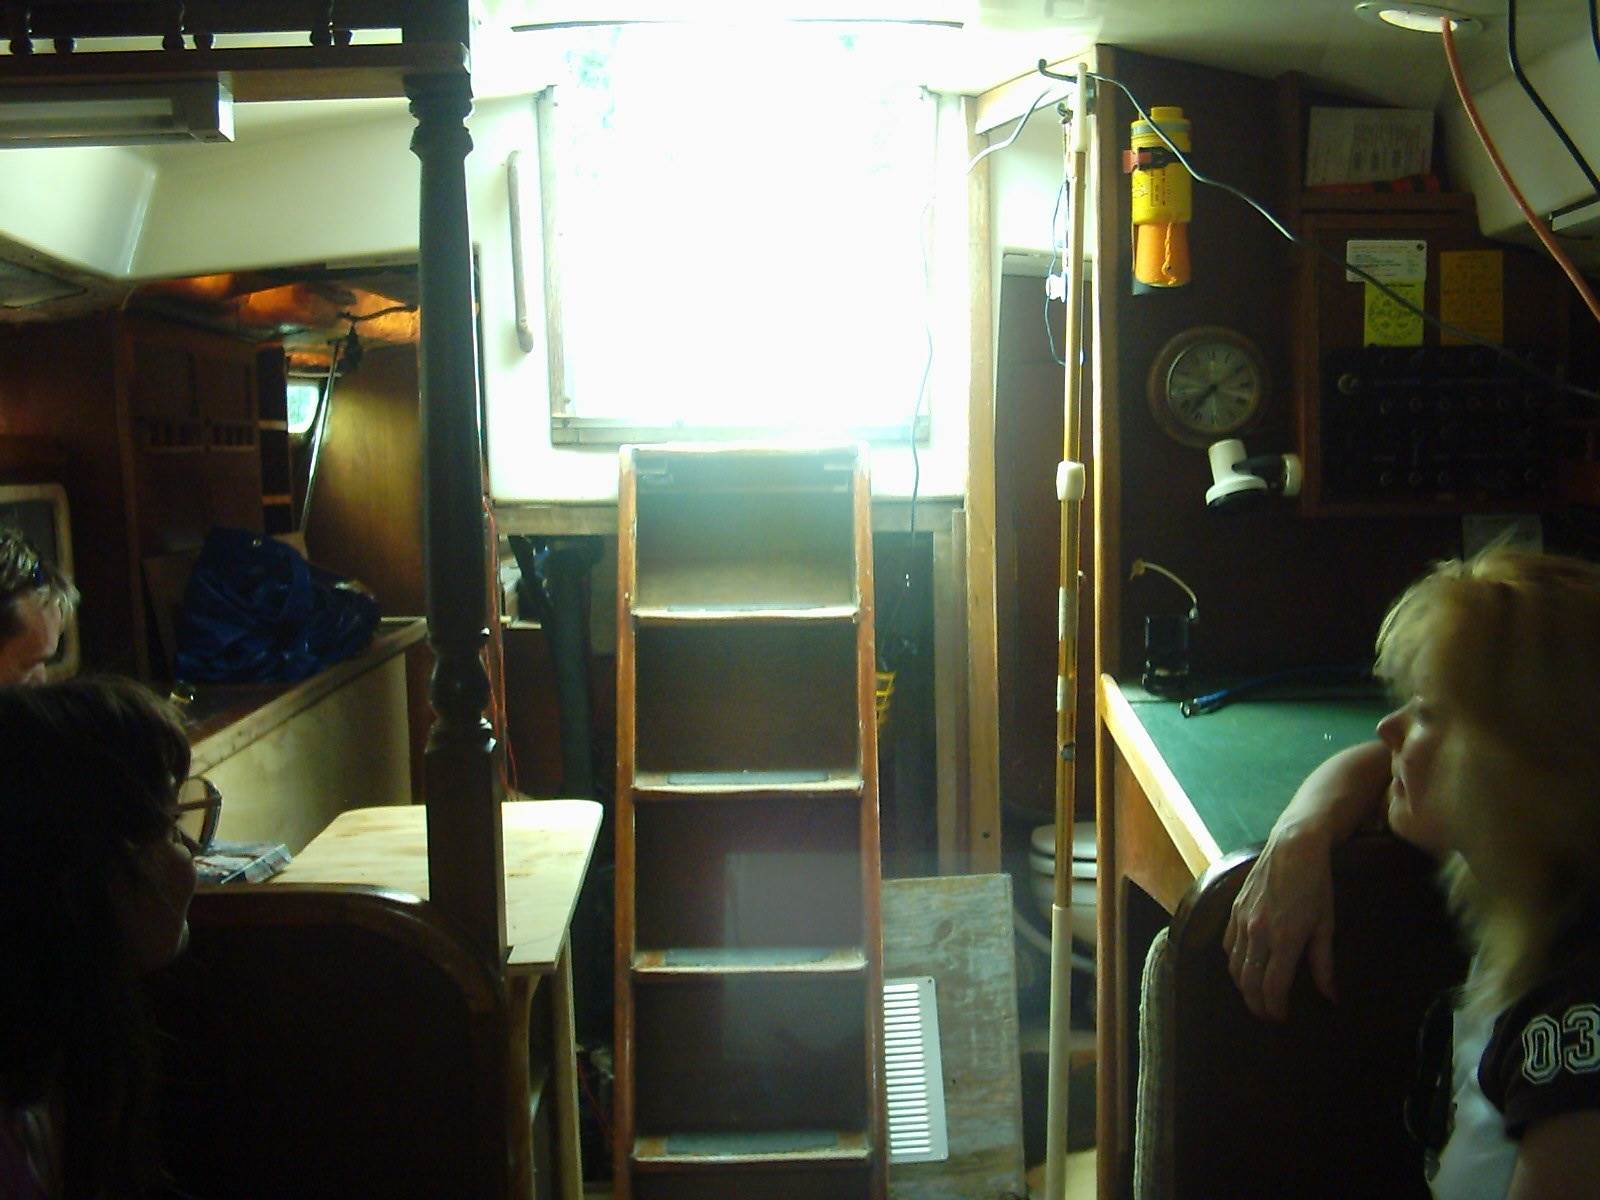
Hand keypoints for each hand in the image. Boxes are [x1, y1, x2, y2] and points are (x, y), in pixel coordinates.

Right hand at [1222, 822, 1337, 1021]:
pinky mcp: (1233, 910)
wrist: (1293, 847)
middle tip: (1267, 1015)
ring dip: (1243, 987)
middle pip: (1248, 982)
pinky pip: (1227, 945)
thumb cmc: (1316, 885)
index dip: (1275, 1009)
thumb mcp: (1326, 925)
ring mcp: (1241, 921)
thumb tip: (1331, 996)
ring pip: (1234, 966)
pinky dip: (1234, 963)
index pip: (1273, 987)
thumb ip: (1324, 963)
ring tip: (1255, 996)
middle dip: (1256, 1005)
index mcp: (1285, 940)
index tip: (1281, 1019)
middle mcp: (1258, 934)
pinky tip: (1244, 967)